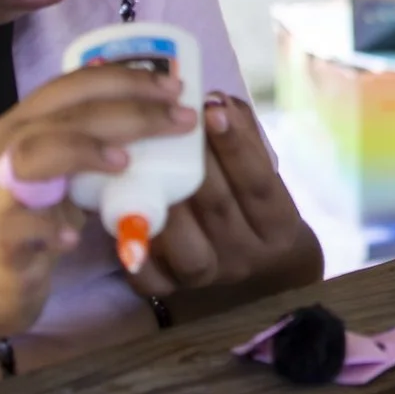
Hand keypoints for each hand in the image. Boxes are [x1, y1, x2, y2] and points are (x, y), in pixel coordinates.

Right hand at [0, 63, 195, 361]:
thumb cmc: (15, 219)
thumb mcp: (51, 173)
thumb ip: (86, 145)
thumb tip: (153, 122)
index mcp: (25, 126)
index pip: (74, 86)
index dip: (126, 79)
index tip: (175, 86)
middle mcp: (7, 150)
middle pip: (66, 114)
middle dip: (129, 110)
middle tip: (179, 119)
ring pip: (34, 153)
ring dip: (83, 151)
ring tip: (125, 164)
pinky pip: (17, 226)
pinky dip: (47, 227)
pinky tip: (73, 238)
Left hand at [127, 93, 322, 314]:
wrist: (251, 260)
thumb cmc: (248, 198)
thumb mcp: (259, 169)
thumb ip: (242, 135)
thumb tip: (215, 101)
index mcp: (276, 223)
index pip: (259, 181)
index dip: (237, 145)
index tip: (213, 108)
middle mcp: (246, 256)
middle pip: (218, 207)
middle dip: (193, 162)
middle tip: (166, 122)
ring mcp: (207, 277)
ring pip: (183, 242)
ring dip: (162, 201)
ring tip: (140, 160)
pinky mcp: (170, 292)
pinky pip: (149, 274)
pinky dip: (133, 244)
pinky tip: (118, 210)